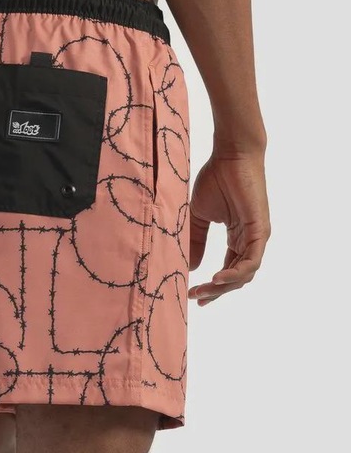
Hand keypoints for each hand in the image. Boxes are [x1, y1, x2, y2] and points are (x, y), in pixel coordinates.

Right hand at [188, 151, 270, 305]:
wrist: (230, 156)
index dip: (213, 286)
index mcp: (238, 237)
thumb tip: (191, 267)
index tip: (194, 296)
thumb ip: (196, 241)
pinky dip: (235, 273)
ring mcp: (257, 237)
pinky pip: (251, 261)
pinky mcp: (261, 231)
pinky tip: (217, 279)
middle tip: (195, 297)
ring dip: (223, 286)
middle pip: (236, 277)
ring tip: (203, 291)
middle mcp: (250, 241)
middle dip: (215, 291)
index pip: (229, 270)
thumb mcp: (199, 216)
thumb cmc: (216, 179)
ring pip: (244, 274)